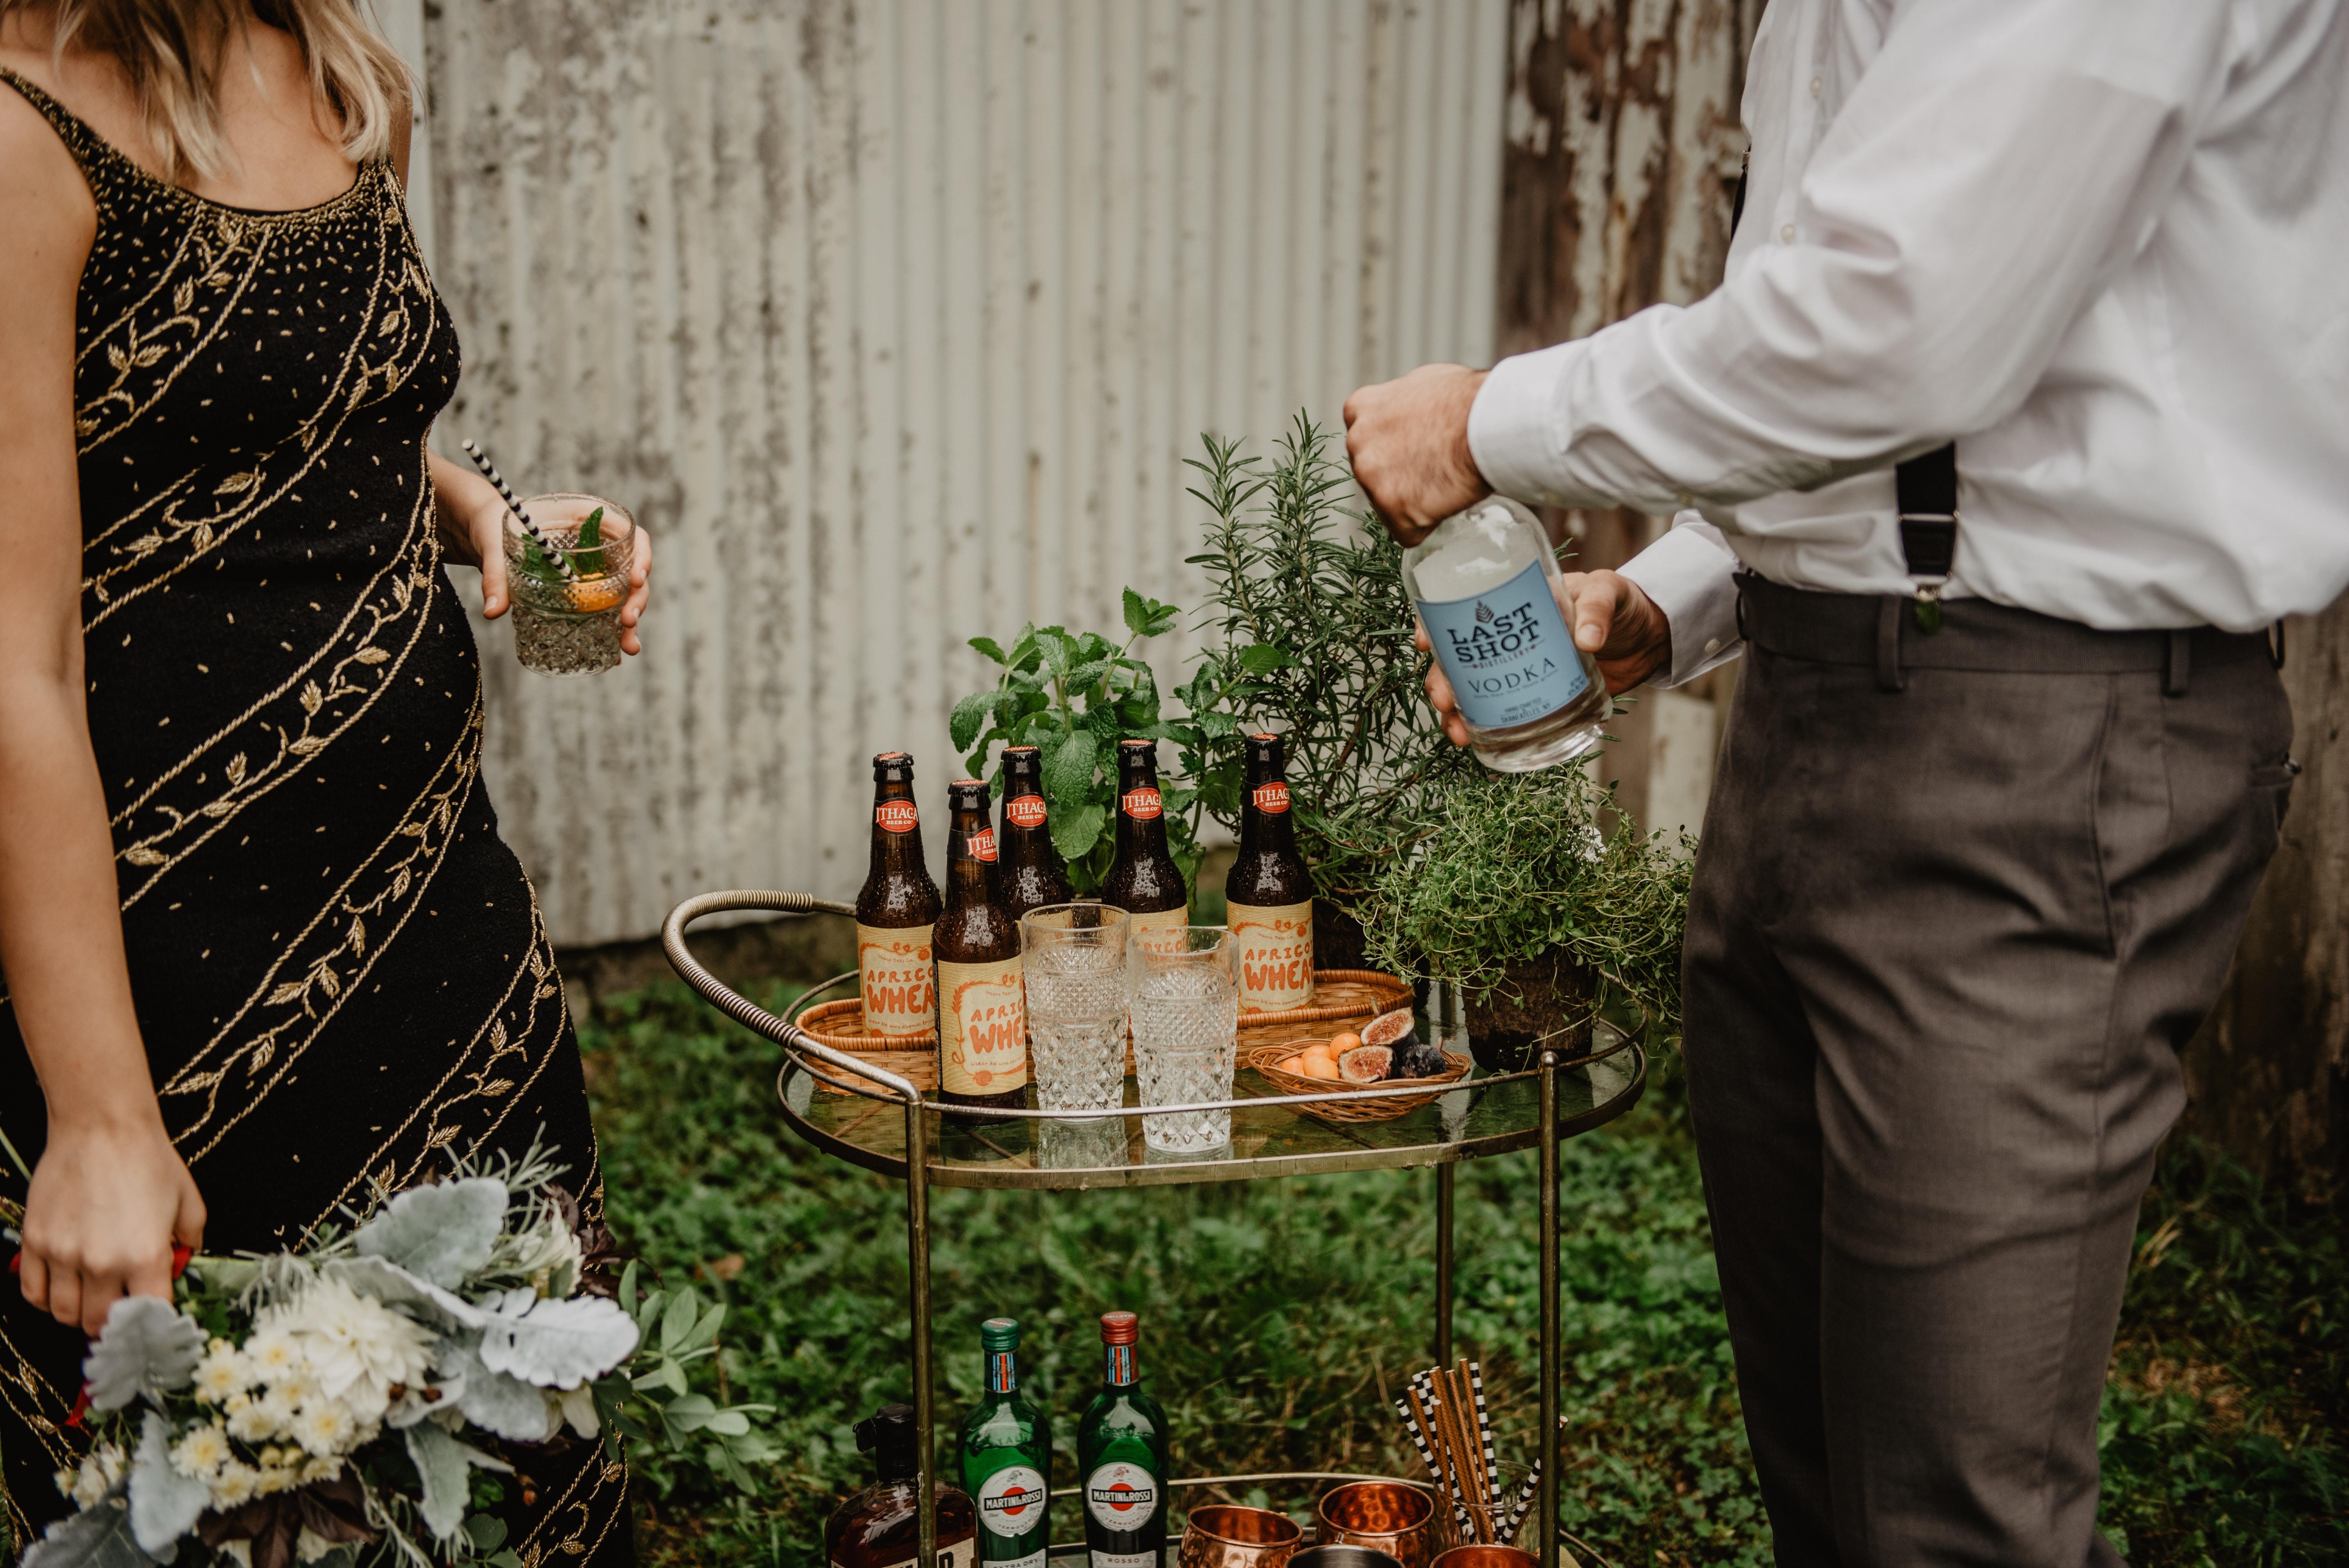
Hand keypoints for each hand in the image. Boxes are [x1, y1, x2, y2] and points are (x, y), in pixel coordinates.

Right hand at [17, 1120, 204, 1335]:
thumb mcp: (189, 1200)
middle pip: (99, 1322)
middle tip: (118, 1312)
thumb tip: (185, 1260)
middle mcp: (102, 1263)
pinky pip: (32, 1292)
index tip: (152, 1324)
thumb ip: (190, 1239)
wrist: (102, 1127)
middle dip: (112, 1324)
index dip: (152, 1324)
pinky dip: (45, 1299)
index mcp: (144, 1256)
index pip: (148, 1315)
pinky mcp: (36, 1242)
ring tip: (90, 1299)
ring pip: (64, 1313)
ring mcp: (63, 1255)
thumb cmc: (148, 1160)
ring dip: (78, 1313)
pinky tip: (60, 1287)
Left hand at [430, 459, 656, 656]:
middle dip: (636, 598)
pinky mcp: (582, 586)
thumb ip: (496, 574)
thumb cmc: (491, 523)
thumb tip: (493, 612)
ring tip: (628, 647)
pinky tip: (613, 651)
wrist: (483, 529)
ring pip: (623, 592)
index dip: (641, 556)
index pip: (629, 533)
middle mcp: (596, 543)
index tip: (635, 580)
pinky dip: (610, 627)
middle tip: (628, 621)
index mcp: (586, 518)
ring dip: (629, 619)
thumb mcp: (493, 543)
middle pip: (632, 569)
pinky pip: (605, 605)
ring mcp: (592, 567)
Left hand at [1342, 364, 1491, 545]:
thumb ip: (1401, 405)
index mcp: (1360, 409)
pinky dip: (1427, 524)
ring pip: (1386, 505)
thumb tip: (1410, 415)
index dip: (1394, 449)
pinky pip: (1406, 532)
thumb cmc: (1466, 400)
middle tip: (1435, 468)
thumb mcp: (1422, 385)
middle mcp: (1357, 442)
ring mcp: (1370, 476)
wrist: (1488, 422)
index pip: (1366, 440)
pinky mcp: (1391, 507)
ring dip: (1413, 501)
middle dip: (1400, 477)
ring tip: (1446, 481)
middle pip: (1373, 473)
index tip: (1415, 450)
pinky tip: (1447, 501)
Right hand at [1415, 568, 1673, 745]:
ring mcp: (1519, 667)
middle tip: (1445, 700)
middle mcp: (1508, 635)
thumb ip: (1598, 609)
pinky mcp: (1535, 695)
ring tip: (1458, 732)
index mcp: (1515, 600)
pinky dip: (1484, 727)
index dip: (1435, 623)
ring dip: (1456, 711)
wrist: (1649, 640)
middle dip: (1442, 680)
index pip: (1463, 605)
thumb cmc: (1625, 605)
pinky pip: (1501, 711)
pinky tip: (1475, 741)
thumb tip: (1587, 639)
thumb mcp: (1610, 594)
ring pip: (1473, 688)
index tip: (1426, 641)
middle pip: (1459, 657)